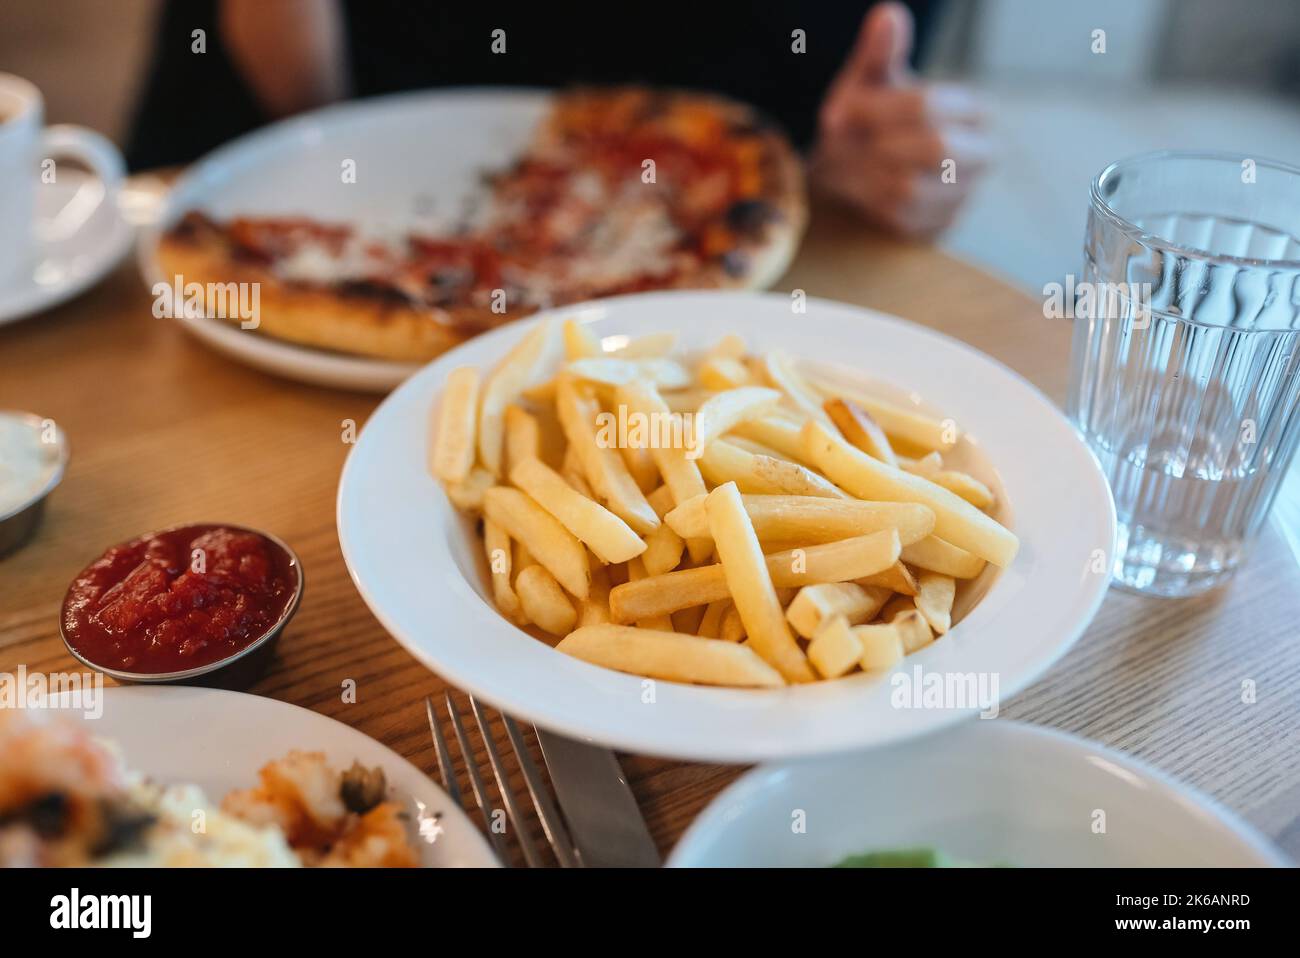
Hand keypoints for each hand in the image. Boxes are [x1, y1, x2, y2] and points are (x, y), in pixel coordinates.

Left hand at [810, 3, 989, 237]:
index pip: (929, 104)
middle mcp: (981, 151)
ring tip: (847, 167)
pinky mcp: (943, 228)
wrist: (856, 174)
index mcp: (971, 107)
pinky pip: (901, 221)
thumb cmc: (866, 121)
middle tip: (844, 146)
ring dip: (866, 177)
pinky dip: (870, 205)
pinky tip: (860, 192)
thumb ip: (879, 55)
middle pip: (936, 148)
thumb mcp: (867, 84)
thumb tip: (887, 14)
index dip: (874, 110)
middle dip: (878, 147)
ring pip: (912, 188)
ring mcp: (966, 194)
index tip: (834, 116)